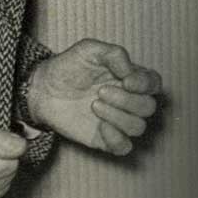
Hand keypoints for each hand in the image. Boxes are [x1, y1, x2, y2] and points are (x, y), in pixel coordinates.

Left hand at [27, 39, 161, 154]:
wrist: (43, 89)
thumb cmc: (68, 66)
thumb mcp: (88, 49)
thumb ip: (114, 54)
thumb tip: (130, 72)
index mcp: (129, 78)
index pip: (154, 83)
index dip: (146, 84)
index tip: (126, 81)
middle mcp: (128, 101)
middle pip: (149, 107)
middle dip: (127, 101)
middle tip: (100, 92)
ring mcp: (117, 121)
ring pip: (138, 127)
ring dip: (118, 117)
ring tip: (93, 105)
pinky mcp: (105, 138)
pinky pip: (124, 147)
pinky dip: (116, 138)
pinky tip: (100, 126)